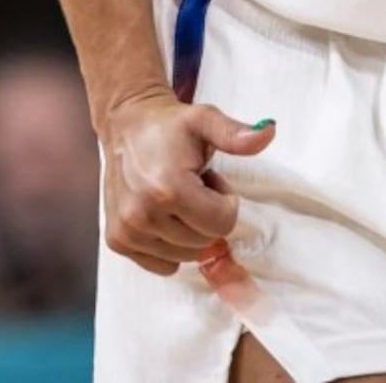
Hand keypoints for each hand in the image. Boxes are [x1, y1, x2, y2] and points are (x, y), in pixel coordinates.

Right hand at [98, 89, 277, 278]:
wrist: (126, 126)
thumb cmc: (170, 126)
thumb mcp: (206, 120)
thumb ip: (236, 133)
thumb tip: (267, 132)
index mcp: (167, 188)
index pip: (222, 224)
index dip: (225, 201)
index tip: (211, 180)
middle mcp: (142, 215)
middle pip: (204, 242)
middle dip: (207, 216)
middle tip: (194, 187)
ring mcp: (127, 231)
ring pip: (185, 256)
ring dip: (189, 231)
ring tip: (178, 198)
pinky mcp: (117, 241)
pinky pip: (163, 265)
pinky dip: (170, 246)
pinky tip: (163, 215)